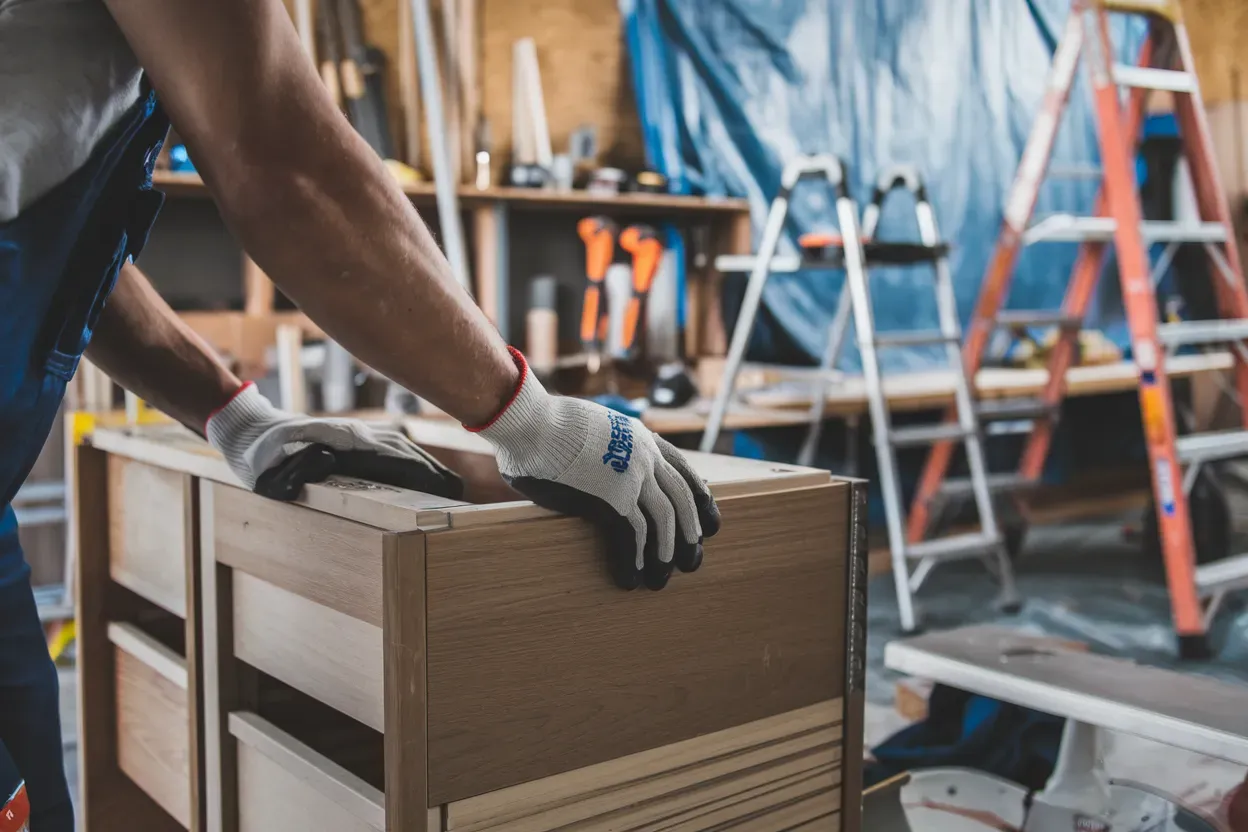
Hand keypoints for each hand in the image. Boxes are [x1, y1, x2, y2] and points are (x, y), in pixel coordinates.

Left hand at [205, 383, 461, 500]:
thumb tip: (323, 462)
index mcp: (345, 446)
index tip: (449, 494)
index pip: (396, 461)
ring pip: (405, 452)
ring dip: (429, 471)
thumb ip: (291, 474)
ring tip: (453, 493)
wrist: (251, 431)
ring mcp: (360, 436)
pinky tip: (426, 477)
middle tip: (462, 503)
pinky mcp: (358, 440)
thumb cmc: (260, 459)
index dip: (425, 478)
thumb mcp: (267, 474)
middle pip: (409, 456)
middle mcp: (359, 438)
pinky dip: (416, 465)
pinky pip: (396, 451)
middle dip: (437, 479)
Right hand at [472, 349, 720, 589]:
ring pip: (662, 521)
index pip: (682, 469)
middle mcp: (644, 456)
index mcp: (640, 437)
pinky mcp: (610, 499)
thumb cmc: (546, 425)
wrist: (530, 422)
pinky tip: (630, 580)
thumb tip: (597, 467)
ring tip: (661, 580)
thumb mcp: (591, 429)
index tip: (707, 518)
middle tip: (694, 558)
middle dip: (690, 532)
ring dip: (663, 554)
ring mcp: (630, 477)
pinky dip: (633, 562)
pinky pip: (631, 537)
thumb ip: (605, 448)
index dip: (699, 497)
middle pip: (680, 499)